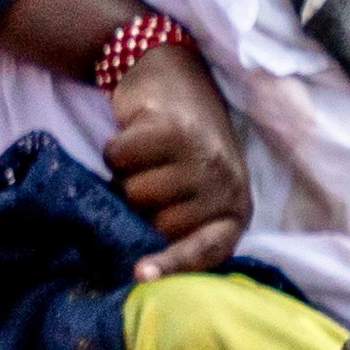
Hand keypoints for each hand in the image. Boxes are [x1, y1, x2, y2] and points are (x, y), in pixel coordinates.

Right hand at [100, 39, 250, 279]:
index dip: (173, 265)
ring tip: (145, 156)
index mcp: (235, 209)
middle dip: (138, 208)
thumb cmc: (182, 147)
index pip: (207, 250)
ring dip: (124, 176)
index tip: (139, 275)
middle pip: (157, 224)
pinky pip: (119, 159)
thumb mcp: (193, 191)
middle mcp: (226, 184)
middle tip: (148, 179)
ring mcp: (202, 156)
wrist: (174, 74)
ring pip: (133, 193)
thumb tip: (138, 267)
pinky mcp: (173, 129)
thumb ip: (180, 225)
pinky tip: (134, 134)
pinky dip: (114, 149)